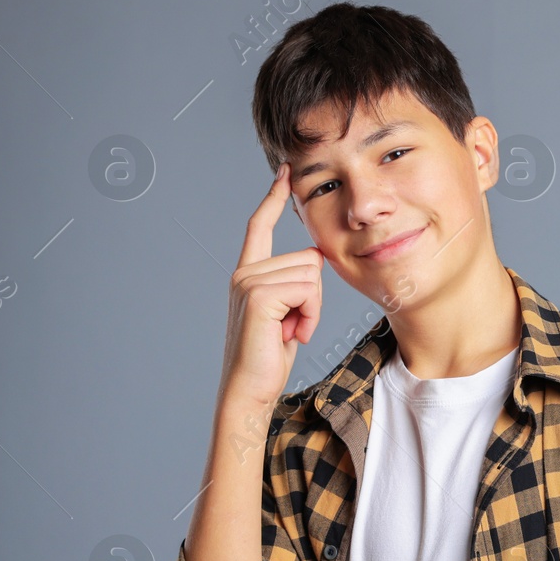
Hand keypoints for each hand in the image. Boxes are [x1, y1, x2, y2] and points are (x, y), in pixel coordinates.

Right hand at [218, 162, 326, 409]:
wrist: (251, 389)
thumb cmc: (270, 356)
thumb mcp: (287, 313)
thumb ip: (295, 284)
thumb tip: (315, 256)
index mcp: (248, 273)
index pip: (260, 226)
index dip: (274, 197)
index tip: (286, 171)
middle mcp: (244, 272)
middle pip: (310, 258)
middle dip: (315, 296)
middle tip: (294, 325)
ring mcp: (248, 282)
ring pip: (312, 274)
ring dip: (313, 308)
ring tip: (290, 330)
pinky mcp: (259, 294)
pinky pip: (309, 289)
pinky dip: (310, 315)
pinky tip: (292, 334)